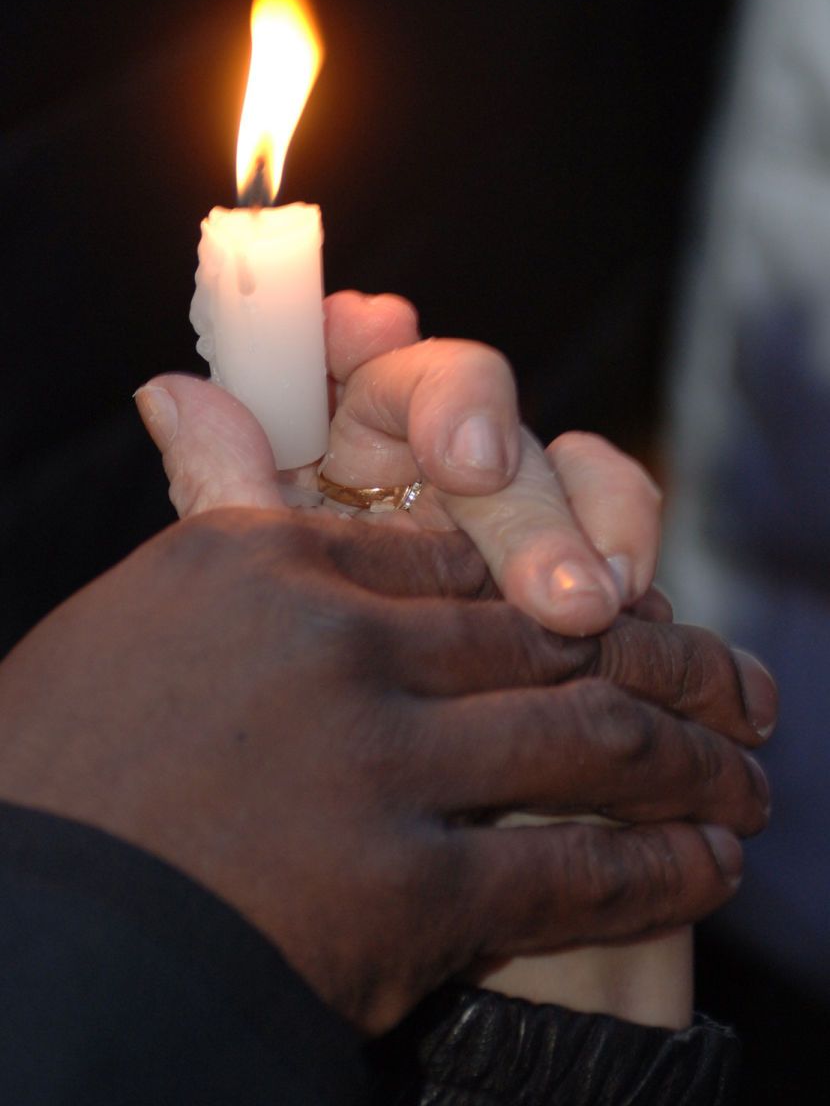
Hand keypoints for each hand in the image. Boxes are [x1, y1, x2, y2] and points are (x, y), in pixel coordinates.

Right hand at [0, 507, 770, 1033]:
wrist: (44, 947)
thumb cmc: (67, 776)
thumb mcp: (142, 614)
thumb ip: (203, 506)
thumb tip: (185, 390)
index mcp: (269, 565)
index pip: (455, 547)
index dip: (557, 559)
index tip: (620, 591)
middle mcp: (337, 645)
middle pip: (550, 626)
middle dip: (666, 662)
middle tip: (742, 693)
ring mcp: (377, 763)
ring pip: (589, 736)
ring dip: (690, 762)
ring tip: (746, 781)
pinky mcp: (403, 893)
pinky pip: (572, 868)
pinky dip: (657, 870)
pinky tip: (706, 871)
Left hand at [135, 290, 661, 635]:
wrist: (377, 784)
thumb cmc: (293, 680)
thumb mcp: (250, 598)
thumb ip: (223, 497)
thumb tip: (167, 392)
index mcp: (336, 443)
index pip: (351, 352)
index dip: (360, 332)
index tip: (367, 332)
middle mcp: (424, 455)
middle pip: (463, 398)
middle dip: (483, 450)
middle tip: (494, 541)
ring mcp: (507, 501)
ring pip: (556, 454)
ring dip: (578, 514)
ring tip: (590, 602)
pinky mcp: (575, 548)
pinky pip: (614, 514)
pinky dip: (625, 544)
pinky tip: (627, 601)